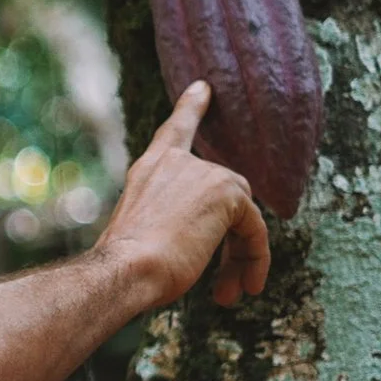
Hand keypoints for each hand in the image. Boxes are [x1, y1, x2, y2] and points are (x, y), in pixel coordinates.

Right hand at [92, 81, 271, 308]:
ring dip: (240, 258)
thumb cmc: (125, 266)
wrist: (126, 269)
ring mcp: (203, 173)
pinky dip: (255, 261)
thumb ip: (169, 223)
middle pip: (225, 194)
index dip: (191, 109)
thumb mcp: (143, 235)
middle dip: (229, 242)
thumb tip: (192, 243)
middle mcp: (177, 163)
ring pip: (241, 216)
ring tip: (229, 293)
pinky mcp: (227, 192)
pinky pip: (255, 230)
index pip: (175, 131)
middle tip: (224, 284)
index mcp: (150, 170)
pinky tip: (247, 288)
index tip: (203, 87)